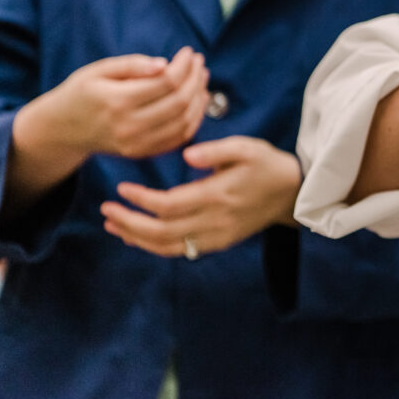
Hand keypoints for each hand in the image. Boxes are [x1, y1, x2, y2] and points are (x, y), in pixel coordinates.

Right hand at [14, 46, 209, 162]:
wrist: (63, 130)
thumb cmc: (82, 92)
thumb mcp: (98, 70)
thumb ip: (131, 65)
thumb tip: (164, 64)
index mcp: (117, 101)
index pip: (166, 82)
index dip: (184, 65)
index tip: (189, 51)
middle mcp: (128, 126)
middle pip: (179, 102)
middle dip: (195, 79)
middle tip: (199, 63)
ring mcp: (136, 144)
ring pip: (184, 122)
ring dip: (199, 98)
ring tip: (201, 78)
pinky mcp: (142, 153)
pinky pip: (179, 138)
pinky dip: (194, 118)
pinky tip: (197, 100)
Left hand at [100, 137, 301, 257]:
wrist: (293, 193)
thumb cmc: (267, 164)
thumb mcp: (247, 147)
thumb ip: (216, 150)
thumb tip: (186, 156)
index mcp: (218, 196)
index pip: (168, 205)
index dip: (141, 200)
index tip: (121, 189)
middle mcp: (215, 221)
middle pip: (161, 232)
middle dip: (129, 223)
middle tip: (106, 210)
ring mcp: (216, 236)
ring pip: (168, 247)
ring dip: (136, 239)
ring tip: (113, 225)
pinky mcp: (218, 243)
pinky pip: (181, 251)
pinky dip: (155, 247)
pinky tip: (137, 237)